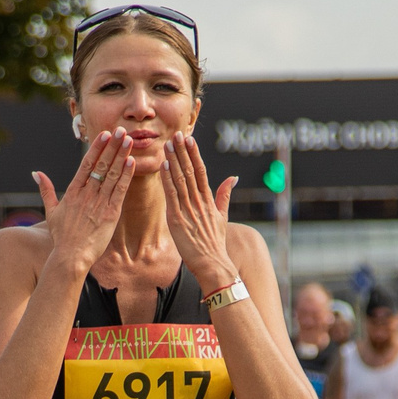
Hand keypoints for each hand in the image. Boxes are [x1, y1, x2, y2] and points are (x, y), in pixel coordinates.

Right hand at [32, 129, 138, 278]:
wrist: (70, 257)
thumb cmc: (61, 237)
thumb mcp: (50, 211)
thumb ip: (45, 190)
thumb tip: (36, 173)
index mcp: (73, 191)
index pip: (86, 164)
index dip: (96, 147)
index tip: (104, 134)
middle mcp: (87, 194)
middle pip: (101, 165)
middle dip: (112, 146)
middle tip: (120, 130)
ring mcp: (99, 203)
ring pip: (112, 174)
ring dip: (121, 156)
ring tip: (128, 140)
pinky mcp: (111, 214)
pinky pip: (120, 191)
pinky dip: (126, 176)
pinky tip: (132, 162)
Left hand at [166, 134, 240, 296]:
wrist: (213, 264)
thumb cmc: (215, 243)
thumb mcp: (222, 216)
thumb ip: (224, 195)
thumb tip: (233, 177)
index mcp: (208, 200)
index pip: (201, 171)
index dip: (194, 154)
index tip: (189, 139)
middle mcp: (199, 202)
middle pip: (191, 171)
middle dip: (182, 151)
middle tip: (176, 134)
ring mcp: (189, 210)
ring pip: (181, 179)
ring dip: (174, 160)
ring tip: (168, 144)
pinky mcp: (178, 219)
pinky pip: (172, 195)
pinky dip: (168, 179)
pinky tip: (164, 166)